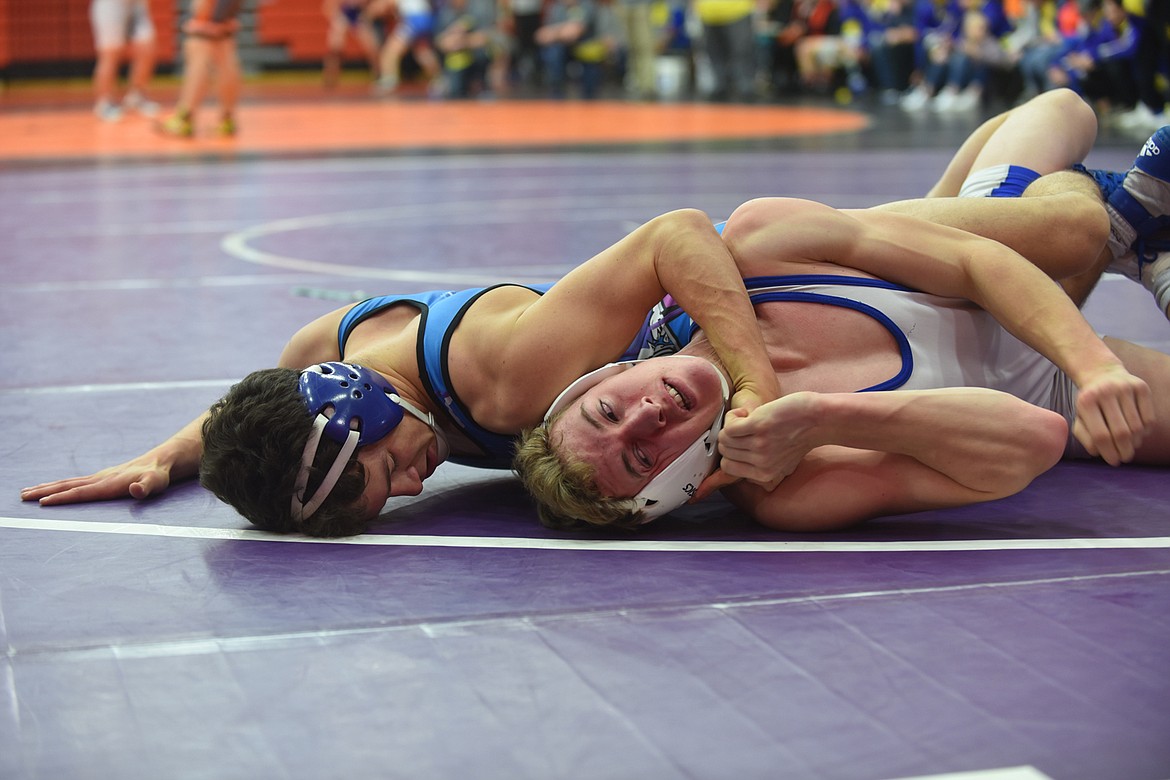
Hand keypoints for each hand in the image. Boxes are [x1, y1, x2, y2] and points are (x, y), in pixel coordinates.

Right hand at [20, 457, 174, 506]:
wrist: (160, 461)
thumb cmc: (159, 476)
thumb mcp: (157, 483)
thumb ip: (147, 487)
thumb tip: (136, 489)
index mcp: (109, 484)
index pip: (81, 492)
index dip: (63, 498)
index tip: (43, 502)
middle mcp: (100, 479)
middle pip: (67, 485)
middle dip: (45, 491)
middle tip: (22, 496)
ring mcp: (99, 477)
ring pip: (68, 483)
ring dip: (47, 488)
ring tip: (27, 492)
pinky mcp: (101, 478)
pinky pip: (74, 482)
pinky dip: (59, 486)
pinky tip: (52, 489)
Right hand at [710, 393, 819, 493]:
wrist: (819, 420)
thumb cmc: (802, 437)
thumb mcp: (785, 466)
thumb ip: (767, 474)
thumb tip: (748, 480)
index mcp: (765, 475)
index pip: (728, 467)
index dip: (731, 452)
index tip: (741, 441)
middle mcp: (761, 463)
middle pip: (725, 451)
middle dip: (729, 437)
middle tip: (743, 427)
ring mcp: (759, 445)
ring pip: (724, 438)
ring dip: (731, 424)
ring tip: (746, 418)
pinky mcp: (758, 426)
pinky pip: (729, 426)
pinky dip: (733, 416)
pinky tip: (745, 413)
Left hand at [1072, 366, 1154, 465]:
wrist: (1102, 374)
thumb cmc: (1090, 403)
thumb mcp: (1080, 418)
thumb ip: (1085, 437)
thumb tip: (1099, 452)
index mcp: (1086, 401)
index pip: (1100, 435)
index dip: (1109, 452)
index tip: (1113, 462)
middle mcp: (1106, 392)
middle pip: (1121, 432)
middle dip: (1124, 450)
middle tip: (1124, 458)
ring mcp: (1125, 388)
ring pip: (1137, 427)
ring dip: (1135, 442)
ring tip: (1129, 446)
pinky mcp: (1141, 387)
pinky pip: (1149, 418)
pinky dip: (1145, 431)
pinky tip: (1138, 433)